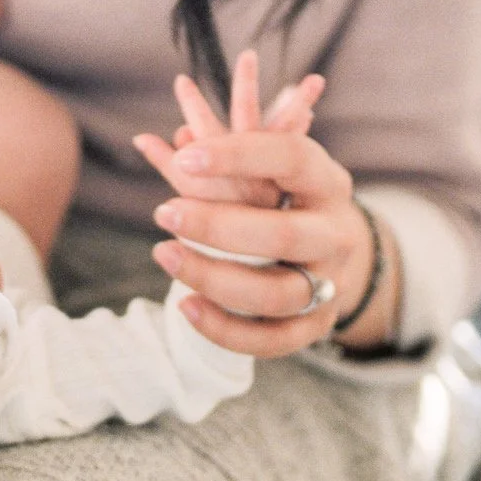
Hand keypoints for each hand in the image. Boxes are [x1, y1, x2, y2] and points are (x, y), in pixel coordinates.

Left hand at [134, 55, 394, 357]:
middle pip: (283, 235)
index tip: (183, 158)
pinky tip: (186, 305)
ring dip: (213, 278)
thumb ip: (216, 155)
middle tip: (163, 213)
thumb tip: (142, 140)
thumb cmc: (282, 196)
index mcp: (327, 181)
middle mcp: (337, 234)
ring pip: (276, 294)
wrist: (330, 249)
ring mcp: (332, 283)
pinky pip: (273, 340)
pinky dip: (226, 329)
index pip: (291, 159)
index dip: (238, 157)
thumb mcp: (266, 168)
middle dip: (217, 227)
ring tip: (164, 254)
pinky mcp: (317, 325)